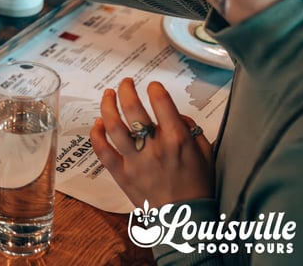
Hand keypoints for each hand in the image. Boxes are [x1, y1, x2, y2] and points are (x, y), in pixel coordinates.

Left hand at [90, 78, 213, 207]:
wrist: (185, 219)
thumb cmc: (197, 185)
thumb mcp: (205, 152)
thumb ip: (190, 129)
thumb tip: (174, 113)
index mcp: (177, 139)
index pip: (161, 102)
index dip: (155, 88)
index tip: (152, 86)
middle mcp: (154, 147)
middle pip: (133, 109)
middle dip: (126, 89)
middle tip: (125, 83)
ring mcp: (135, 161)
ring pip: (113, 126)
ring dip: (107, 106)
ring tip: (108, 95)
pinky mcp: (121, 174)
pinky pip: (102, 151)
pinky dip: (96, 135)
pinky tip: (98, 124)